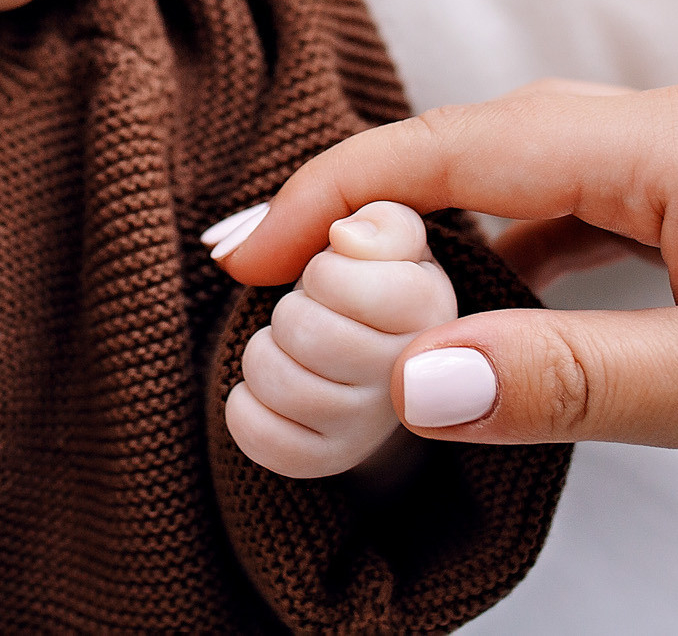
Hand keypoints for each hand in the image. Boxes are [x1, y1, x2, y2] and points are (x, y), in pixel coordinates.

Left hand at [219, 201, 456, 478]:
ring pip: (275, 381)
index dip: (322, 272)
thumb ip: (378, 219)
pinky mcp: (329, 458)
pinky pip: (259, 436)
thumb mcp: (388, 231)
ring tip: (291, 348)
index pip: (336, 281)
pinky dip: (246, 408)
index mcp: (431, 308)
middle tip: (312, 312)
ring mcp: (370, 425)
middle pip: (301, 331)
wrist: (373, 349)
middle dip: (291, 310)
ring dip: (265, 354)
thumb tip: (346, 238)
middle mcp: (410, 377)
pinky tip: (270, 393)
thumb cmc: (373, 275)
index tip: (338, 275)